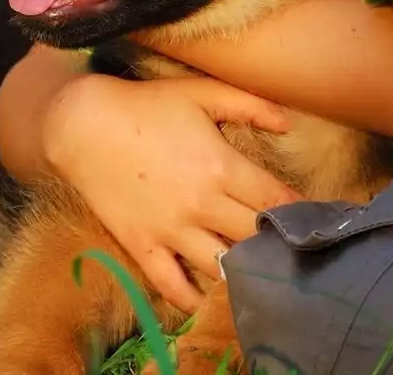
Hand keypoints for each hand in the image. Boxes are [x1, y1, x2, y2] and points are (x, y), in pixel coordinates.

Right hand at [42, 73, 303, 311]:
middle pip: (256, 238)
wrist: (82, 124)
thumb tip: (290, 125)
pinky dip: (194, 299)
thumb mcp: (201, 92)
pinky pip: (172, 286)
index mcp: (222, 167)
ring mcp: (171, 230)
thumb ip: (250, 105)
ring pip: (222, 268)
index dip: (298, 211)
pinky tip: (210, 300)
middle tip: (289, 247)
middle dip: (277, 242)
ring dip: (243, 273)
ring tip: (257, 274)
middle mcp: (202, 204)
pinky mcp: (143, 246)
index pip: (275, 200)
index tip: (310, 218)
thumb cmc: (146, 105)